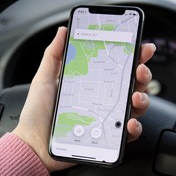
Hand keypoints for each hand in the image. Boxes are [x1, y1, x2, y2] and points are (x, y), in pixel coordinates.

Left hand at [13, 27, 154, 171]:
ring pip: (135, 106)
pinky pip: (127, 132)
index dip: (133, 57)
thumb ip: (54, 54)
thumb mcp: (44, 79)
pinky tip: (129, 122)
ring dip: (143, 99)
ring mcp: (107, 118)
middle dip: (142, 75)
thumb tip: (63, 31)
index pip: (117, 67)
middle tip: (140, 70)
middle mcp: (103, 100)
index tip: (141, 48)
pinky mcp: (107, 136)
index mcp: (91, 84)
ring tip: (135, 97)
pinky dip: (134, 127)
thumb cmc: (37, 113)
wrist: (32, 144)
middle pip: (132, 84)